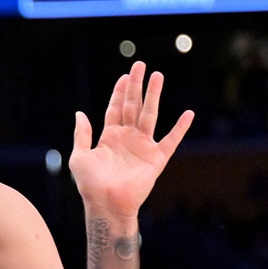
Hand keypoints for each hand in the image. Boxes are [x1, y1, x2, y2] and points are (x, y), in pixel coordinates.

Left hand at [69, 61, 194, 220]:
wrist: (105, 204)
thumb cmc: (89, 183)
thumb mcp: (79, 155)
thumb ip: (82, 134)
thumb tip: (79, 113)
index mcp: (109, 136)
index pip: (115, 108)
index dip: (119, 92)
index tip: (124, 75)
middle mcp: (127, 138)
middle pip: (132, 105)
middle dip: (135, 85)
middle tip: (139, 65)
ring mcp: (142, 146)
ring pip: (149, 115)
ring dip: (153, 95)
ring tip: (158, 76)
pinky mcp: (156, 158)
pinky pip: (170, 140)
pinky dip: (180, 128)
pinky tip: (188, 114)